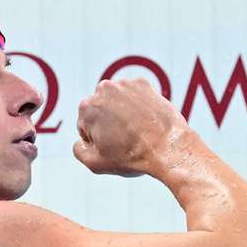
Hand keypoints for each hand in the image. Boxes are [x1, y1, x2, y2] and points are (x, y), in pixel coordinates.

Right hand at [73, 78, 192, 176]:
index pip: (86, 125)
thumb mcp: (95, 163)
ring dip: (123, 112)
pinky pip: (134, 95)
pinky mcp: (143, 84)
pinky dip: (138, 105)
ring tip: (137, 130)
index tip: (114, 146)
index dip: (99, 140)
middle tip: (126, 139)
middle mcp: (103, 89)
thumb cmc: (132, 156)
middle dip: (109, 122)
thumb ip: (78, 149)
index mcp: (86, 107)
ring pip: (117, 101)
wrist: (167, 147)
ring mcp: (124, 84)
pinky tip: (146, 120)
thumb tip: (81, 140)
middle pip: (101, 110)